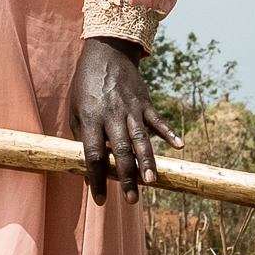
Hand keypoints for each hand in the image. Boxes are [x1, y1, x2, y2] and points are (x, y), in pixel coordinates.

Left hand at [69, 37, 172, 203]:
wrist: (105, 54)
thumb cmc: (86, 87)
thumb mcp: (75, 111)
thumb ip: (82, 139)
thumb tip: (88, 170)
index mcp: (91, 119)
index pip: (94, 155)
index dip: (96, 179)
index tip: (100, 200)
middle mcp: (112, 116)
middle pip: (120, 151)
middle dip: (126, 177)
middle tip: (132, 200)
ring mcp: (131, 109)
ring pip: (141, 139)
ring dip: (147, 162)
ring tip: (152, 182)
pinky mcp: (144, 102)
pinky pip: (157, 120)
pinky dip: (168, 133)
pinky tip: (179, 146)